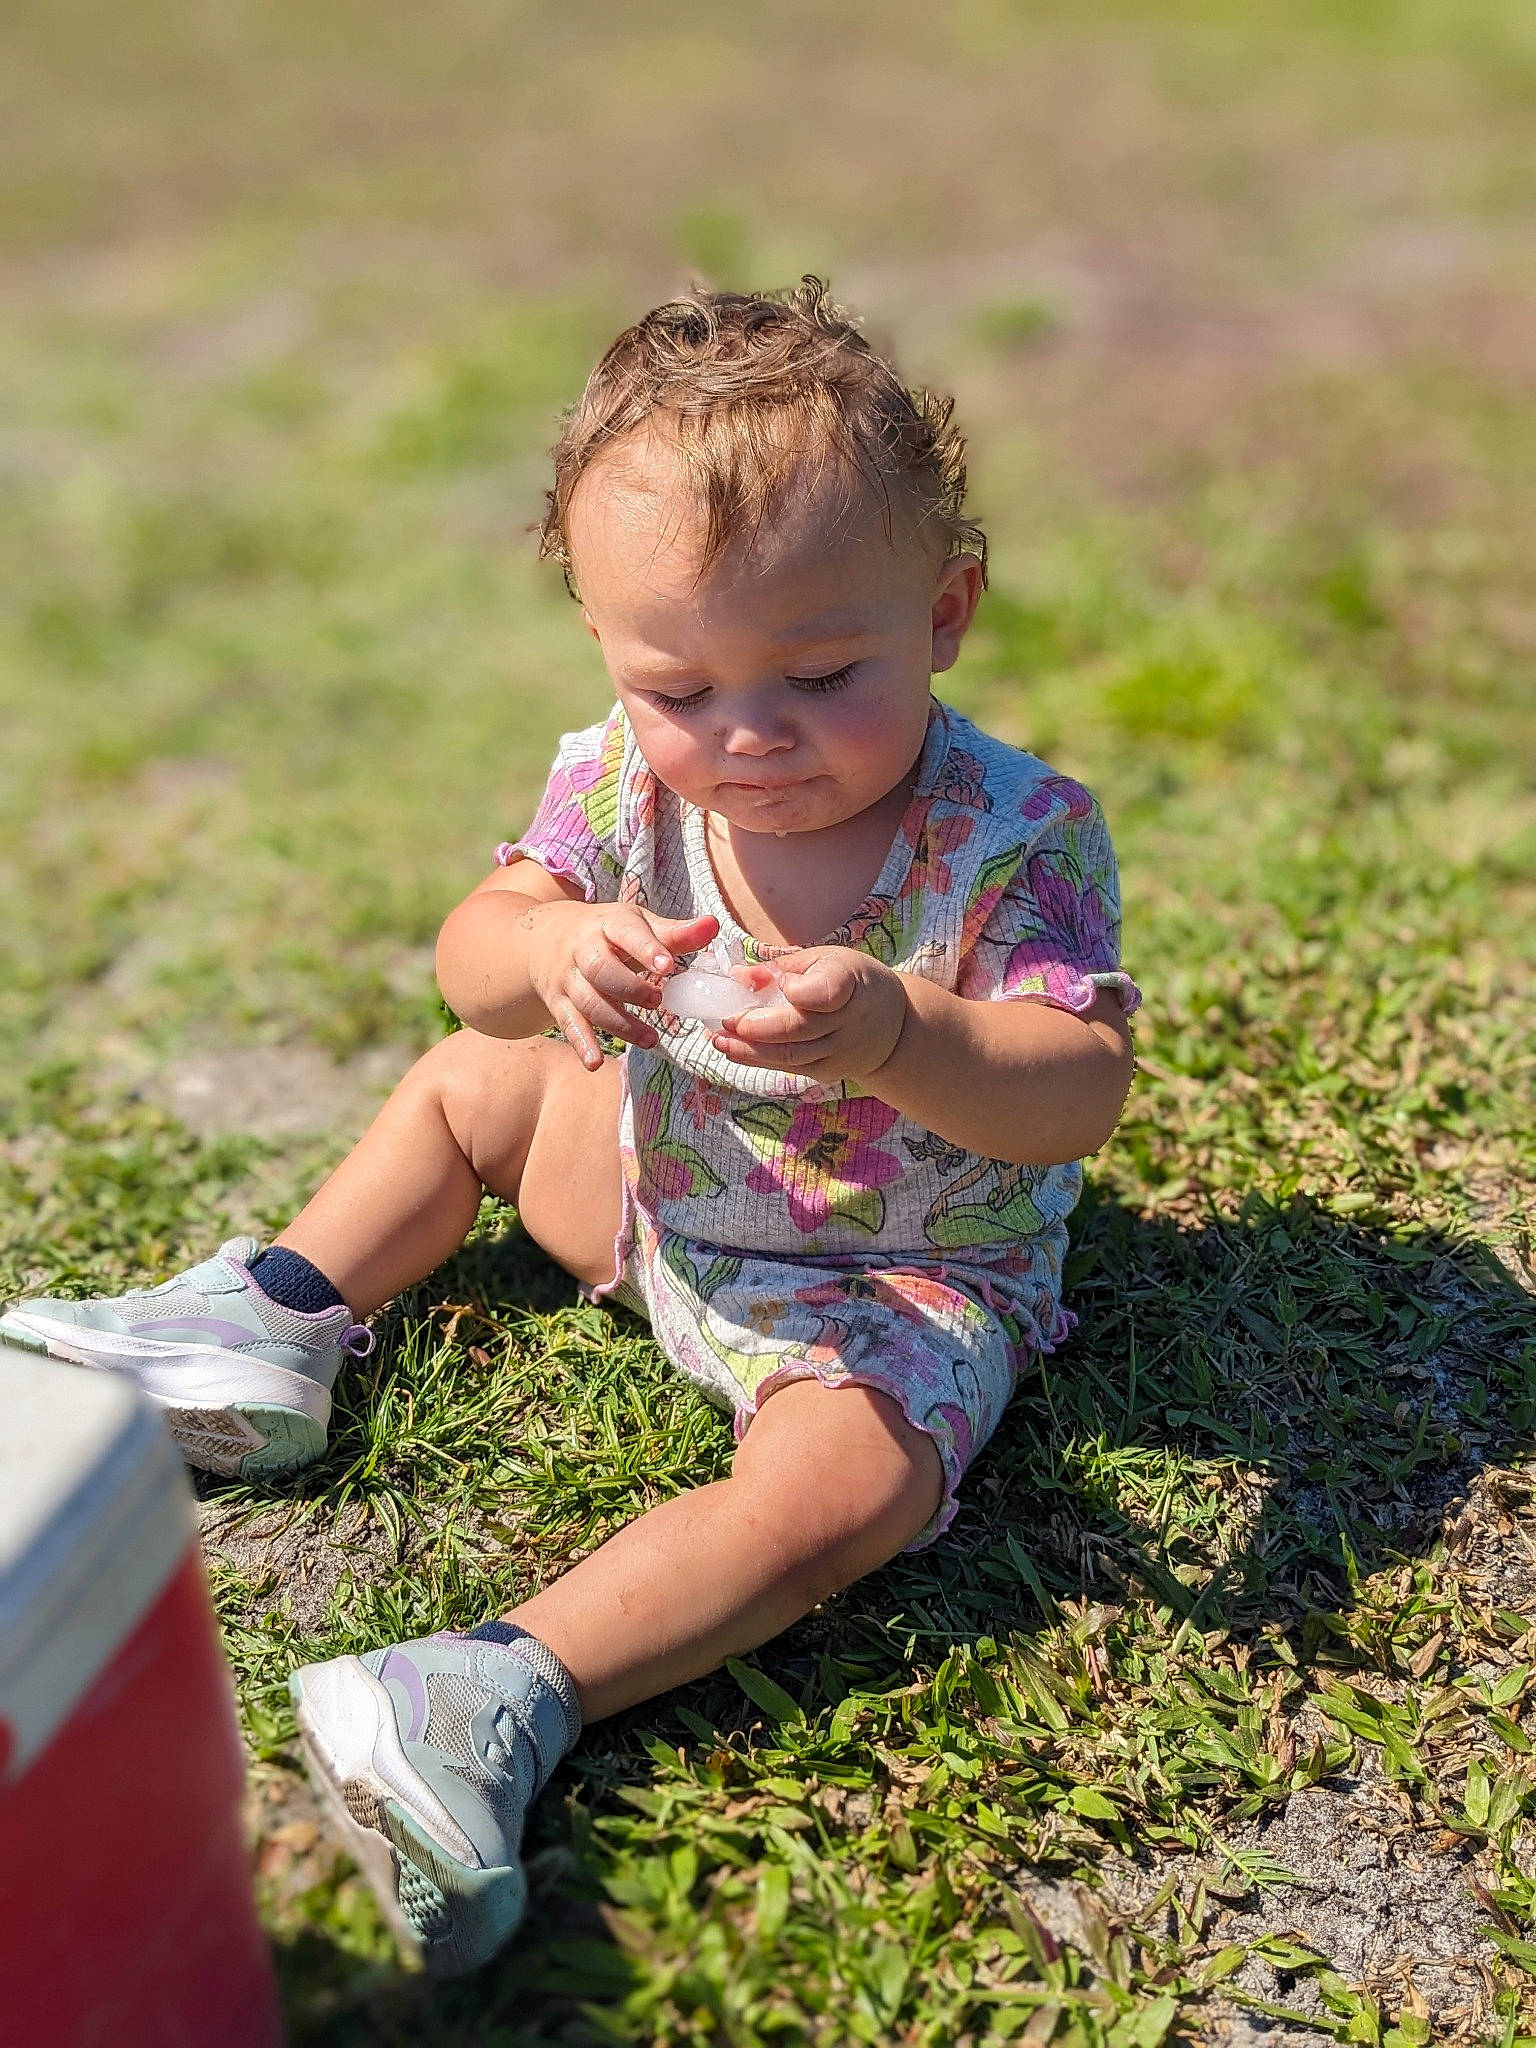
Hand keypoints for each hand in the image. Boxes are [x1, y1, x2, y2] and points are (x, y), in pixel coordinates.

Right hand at [527, 904, 719, 1068]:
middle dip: (629, 987)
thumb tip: (713, 925)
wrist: (543, 938)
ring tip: (651, 1039)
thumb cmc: (605, 933)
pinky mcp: (559, 1003)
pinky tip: (594, 1063)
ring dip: (619, 1023)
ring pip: (589, 1001)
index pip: (626, 933)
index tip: (668, 965)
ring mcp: (568, 978)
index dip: (647, 949)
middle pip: (600, 969)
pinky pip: (568, 1023)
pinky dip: (581, 1044)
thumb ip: (674, 933)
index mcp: (608, 925)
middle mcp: (583, 950)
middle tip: (658, 1002)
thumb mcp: (636, 925)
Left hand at [712, 948, 908, 1084]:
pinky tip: (733, 1049)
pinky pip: (790, 1067)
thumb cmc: (852, 981)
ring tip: (719, 1040)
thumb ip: (784, 967)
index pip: (828, 991)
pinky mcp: (828, 1071)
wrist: (893, 1026)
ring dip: (749, 1050)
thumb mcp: (827, 960)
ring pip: (791, 1055)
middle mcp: (850, 1021)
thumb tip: (739, 976)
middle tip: (725, 1020)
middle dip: (757, 1026)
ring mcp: (841, 1051)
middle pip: (799, 1029)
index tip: (782, 982)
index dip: (801, 991)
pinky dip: (758, 1059)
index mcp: (852, 982)